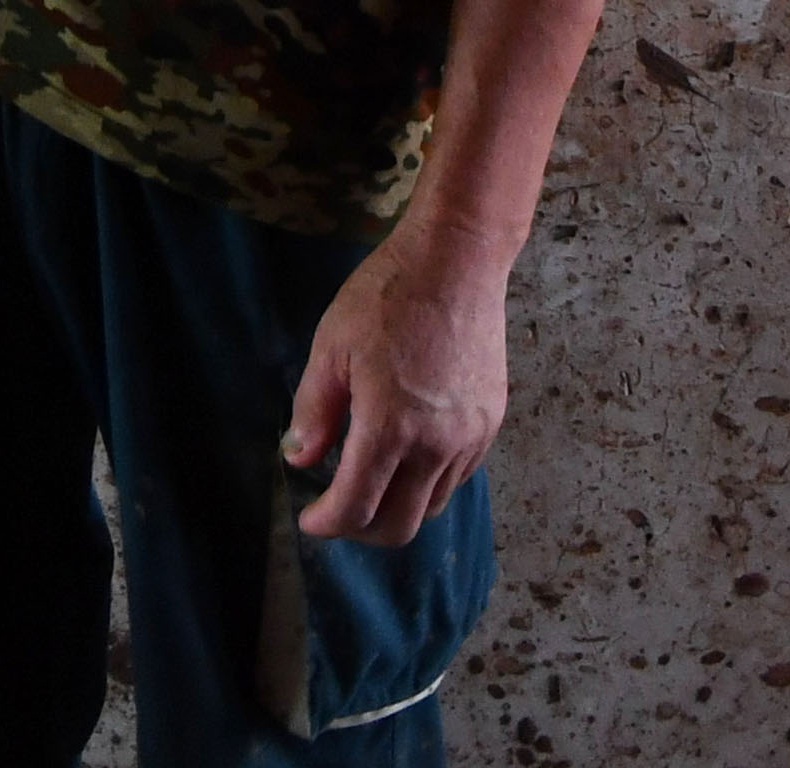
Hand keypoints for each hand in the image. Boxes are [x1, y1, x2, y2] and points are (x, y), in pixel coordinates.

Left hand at [281, 225, 509, 547]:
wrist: (457, 259)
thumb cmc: (386, 295)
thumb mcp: (332, 346)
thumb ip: (315, 410)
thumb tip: (299, 458)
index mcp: (390, 428)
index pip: (356, 508)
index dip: (327, 523)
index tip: (309, 519)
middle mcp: (436, 446)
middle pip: (399, 526)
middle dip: (361, 530)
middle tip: (337, 510)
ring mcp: (469, 438)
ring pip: (431, 506)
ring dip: (396, 507)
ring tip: (370, 479)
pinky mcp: (490, 424)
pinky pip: (456, 478)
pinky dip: (426, 483)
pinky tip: (407, 454)